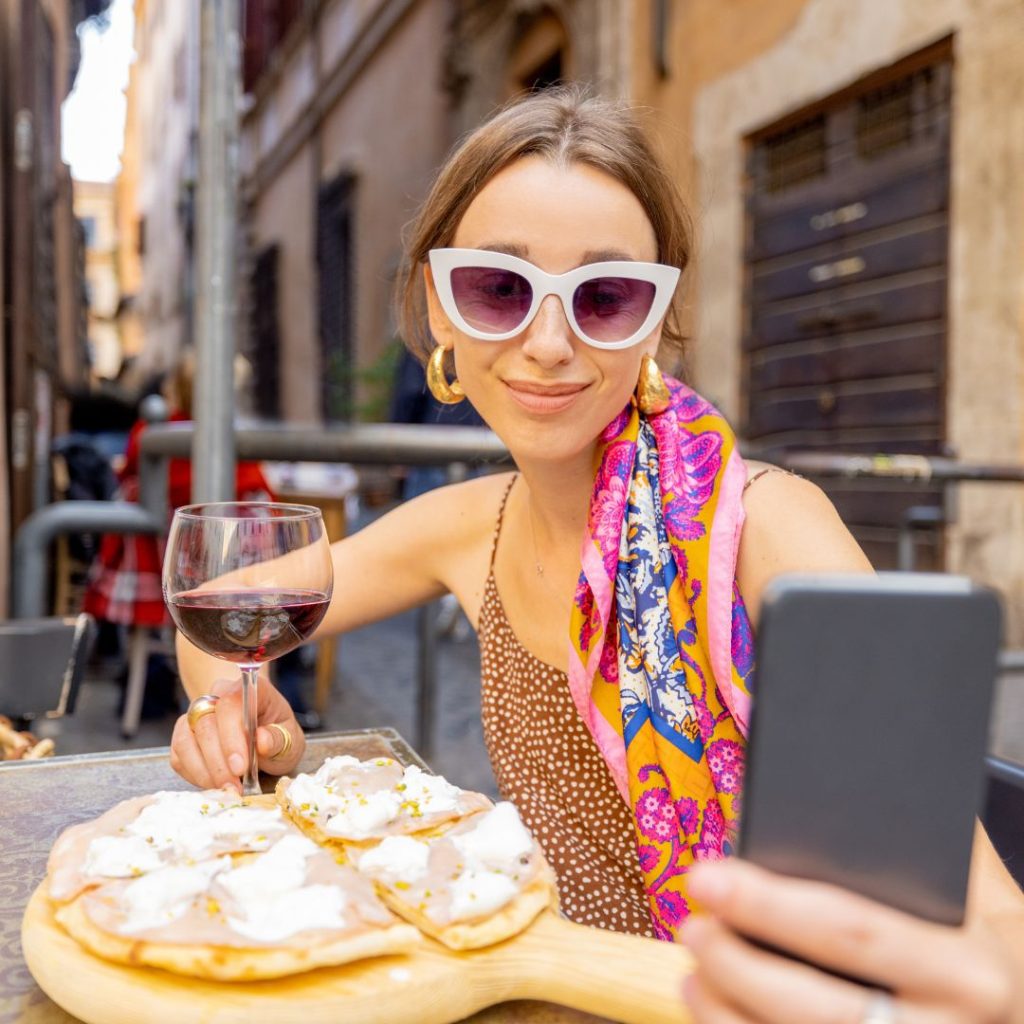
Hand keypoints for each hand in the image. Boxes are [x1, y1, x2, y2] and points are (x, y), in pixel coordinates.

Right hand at [170, 676, 304, 790]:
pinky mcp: (184, 735)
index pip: (230, 704)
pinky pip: (178, 755)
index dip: (232, 737)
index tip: (240, 767)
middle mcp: (218, 696)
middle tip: (234, 786)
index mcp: (250, 689)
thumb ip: (279, 739)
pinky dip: (194, 774)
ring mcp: (198, 714)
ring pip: (185, 740)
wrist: (265, 739)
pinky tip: (213, 784)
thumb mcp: (291, 740)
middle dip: (218, 762)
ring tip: (225, 789)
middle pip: (205, 724)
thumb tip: (262, 741)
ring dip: (204, 771)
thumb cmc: (279, 736)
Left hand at [680, 859, 1016, 1023]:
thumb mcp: (994, 897)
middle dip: (736, 963)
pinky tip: (716, 1015)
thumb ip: (936, 843)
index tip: (707, 876)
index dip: (767, 905)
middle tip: (691, 923)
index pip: (850, 932)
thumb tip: (856, 770)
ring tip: (695, 970)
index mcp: (970, 971)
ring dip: (729, 1015)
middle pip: (815, 1006)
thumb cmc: (1003, 951)